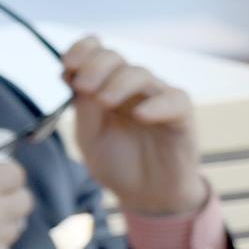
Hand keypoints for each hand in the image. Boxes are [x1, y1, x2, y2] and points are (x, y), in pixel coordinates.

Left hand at [62, 37, 205, 216]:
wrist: (147, 197)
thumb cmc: (118, 164)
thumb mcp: (90, 139)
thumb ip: (84, 110)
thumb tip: (74, 79)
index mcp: (105, 87)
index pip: (95, 54)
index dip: (82, 51)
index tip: (67, 65)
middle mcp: (131, 87)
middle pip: (115, 59)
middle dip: (95, 66)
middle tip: (83, 86)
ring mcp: (157, 97)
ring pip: (140, 74)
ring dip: (119, 83)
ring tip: (104, 100)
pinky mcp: (181, 115)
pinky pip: (172, 100)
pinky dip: (155, 105)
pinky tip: (140, 115)